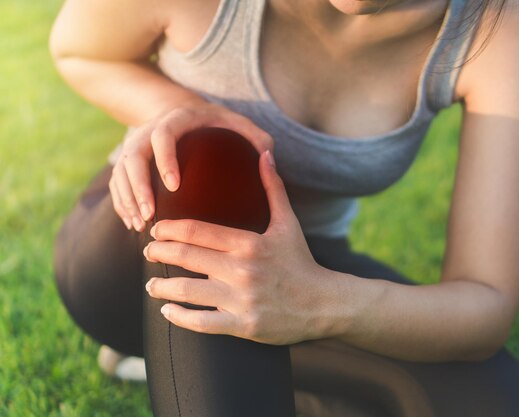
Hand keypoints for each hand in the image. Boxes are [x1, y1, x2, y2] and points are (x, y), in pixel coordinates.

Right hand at [109, 101, 273, 230]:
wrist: (186, 113)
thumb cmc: (218, 123)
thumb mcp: (239, 123)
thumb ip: (256, 137)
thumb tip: (267, 156)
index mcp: (176, 118)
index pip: (163, 136)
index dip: (165, 160)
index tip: (174, 186)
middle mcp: (149, 129)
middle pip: (133, 156)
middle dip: (139, 187)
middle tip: (151, 215)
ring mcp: (136, 144)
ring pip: (120, 171)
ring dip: (127, 199)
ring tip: (141, 225)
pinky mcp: (129, 160)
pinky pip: (118, 182)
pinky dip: (123, 203)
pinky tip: (134, 224)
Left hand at [143, 151, 339, 344]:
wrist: (324, 303)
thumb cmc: (301, 261)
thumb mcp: (288, 223)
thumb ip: (273, 188)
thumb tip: (265, 153)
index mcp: (250, 243)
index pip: (198, 231)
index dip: (170, 228)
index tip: (156, 229)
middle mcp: (244, 270)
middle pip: (187, 257)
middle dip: (159, 252)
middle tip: (147, 251)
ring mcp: (243, 300)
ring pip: (188, 292)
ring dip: (162, 287)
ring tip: (151, 284)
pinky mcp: (244, 325)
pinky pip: (202, 323)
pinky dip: (179, 317)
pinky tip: (167, 310)